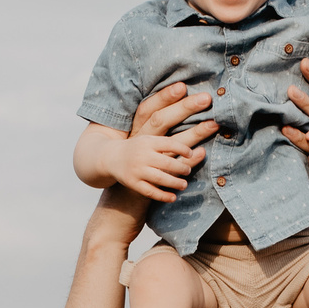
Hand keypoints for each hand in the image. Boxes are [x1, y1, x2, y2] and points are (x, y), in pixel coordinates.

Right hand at [108, 83, 217, 202]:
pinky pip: (150, 192)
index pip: (166, 136)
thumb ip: (167, 123)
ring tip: (185, 181)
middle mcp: (141, 152)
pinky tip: (173, 197)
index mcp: (146, 136)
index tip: (199, 141)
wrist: (109, 158)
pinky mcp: (133, 183)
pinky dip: (163, 195)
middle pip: (166, 157)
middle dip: (183, 163)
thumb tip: (197, 111)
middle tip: (198, 159)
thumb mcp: (148, 130)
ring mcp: (137, 169)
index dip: (184, 141)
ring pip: (160, 176)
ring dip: (175, 180)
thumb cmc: (137, 144)